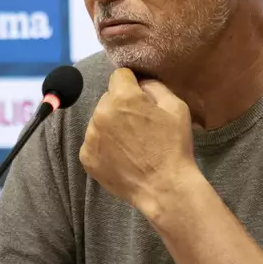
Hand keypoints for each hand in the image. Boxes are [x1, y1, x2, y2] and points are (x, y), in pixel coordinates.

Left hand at [80, 68, 196, 213]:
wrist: (164, 187)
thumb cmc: (173, 146)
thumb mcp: (176, 107)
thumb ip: (154, 86)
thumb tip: (140, 82)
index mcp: (122, 97)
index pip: (120, 75)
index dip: (133, 84)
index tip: (142, 99)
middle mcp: (101, 113)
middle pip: (108, 98)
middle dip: (122, 106)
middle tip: (140, 125)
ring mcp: (91, 137)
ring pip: (100, 120)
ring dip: (112, 126)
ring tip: (132, 144)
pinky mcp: (87, 157)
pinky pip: (94, 142)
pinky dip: (105, 146)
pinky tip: (123, 156)